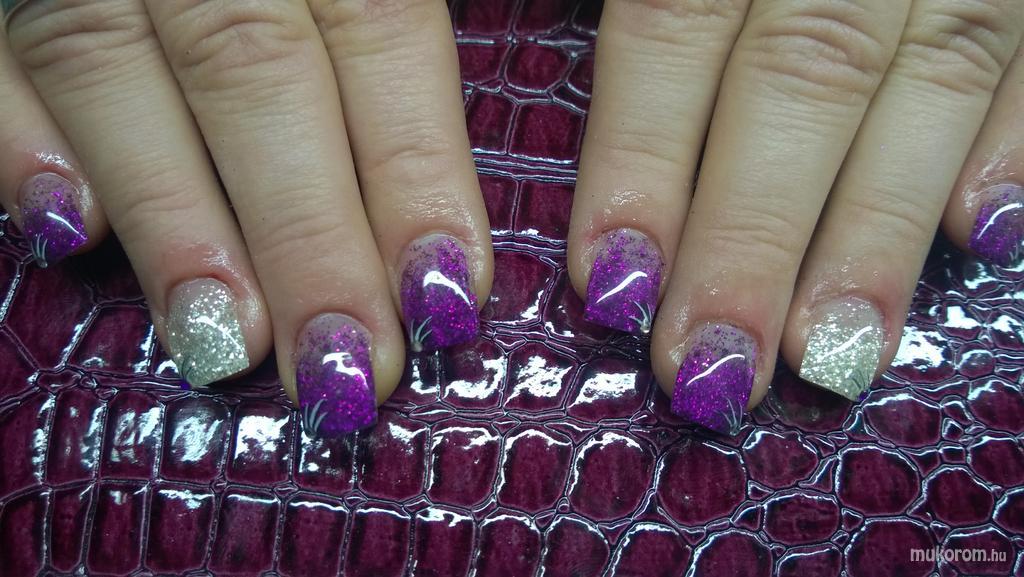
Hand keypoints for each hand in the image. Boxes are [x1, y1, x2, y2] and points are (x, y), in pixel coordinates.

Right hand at [0, 0, 491, 436]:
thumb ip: (394, 26)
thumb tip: (445, 209)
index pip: (381, 31)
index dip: (415, 171)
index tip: (447, 296)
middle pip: (255, 73)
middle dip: (305, 234)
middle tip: (346, 369)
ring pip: (114, 65)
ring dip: (172, 216)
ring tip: (224, 341)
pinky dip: (19, 134)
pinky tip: (63, 229)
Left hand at [569, 0, 1023, 433]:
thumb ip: (647, 17)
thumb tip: (602, 195)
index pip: (674, 27)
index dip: (640, 158)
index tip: (613, 283)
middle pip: (799, 80)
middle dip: (752, 234)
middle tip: (714, 365)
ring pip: (928, 81)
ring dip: (878, 229)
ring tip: (836, 352)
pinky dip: (1013, 142)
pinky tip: (981, 232)